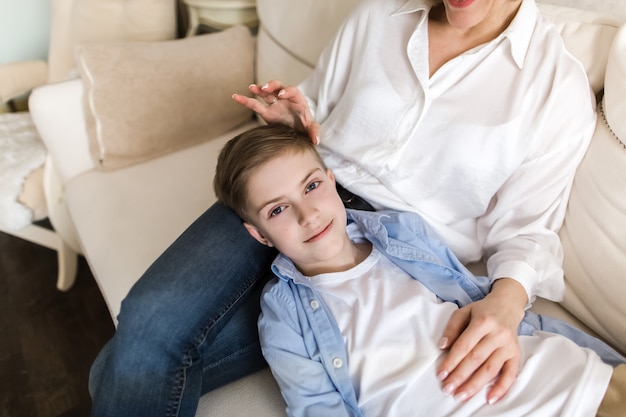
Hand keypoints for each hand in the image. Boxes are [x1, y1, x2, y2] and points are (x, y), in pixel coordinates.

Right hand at [232, 80, 320, 143]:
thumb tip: (315, 140)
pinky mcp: (266, 112)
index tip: (281, 95)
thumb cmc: (306, 127)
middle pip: (278, 87)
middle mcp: (285, 99)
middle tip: (266, 88)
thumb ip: (314, 132)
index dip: (287, 91)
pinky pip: (254, 104)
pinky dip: (245, 100)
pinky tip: (235, 97)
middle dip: (272, 86)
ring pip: (265, 93)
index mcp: (297, 100)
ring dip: (259, 89)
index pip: (292, 91)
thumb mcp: (312, 129)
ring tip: (252, 88)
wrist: (298, 132)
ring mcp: (274, 104)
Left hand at [436, 278, 526, 404]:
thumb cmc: (482, 311)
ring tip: (462, 395)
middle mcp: (498, 334)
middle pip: (476, 359)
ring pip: (491, 369)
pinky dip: (502, 388)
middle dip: (460, 376)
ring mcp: (508, 345)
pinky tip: (490, 398)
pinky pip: (511, 374)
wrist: (507, 306)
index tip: (441, 374)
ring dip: (475, 385)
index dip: (452, 361)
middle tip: (448, 389)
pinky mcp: (516, 354)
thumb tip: (442, 346)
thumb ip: (452, 328)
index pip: (464, 345)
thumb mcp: (464, 312)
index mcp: (483, 321)